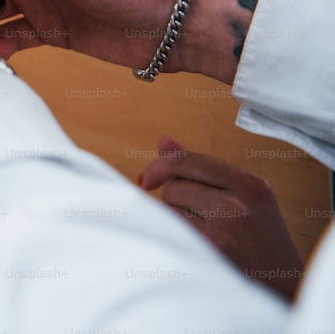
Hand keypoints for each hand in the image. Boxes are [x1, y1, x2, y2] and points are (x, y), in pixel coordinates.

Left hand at [140, 136, 302, 298]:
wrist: (284, 291)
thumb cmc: (258, 243)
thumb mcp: (244, 200)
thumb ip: (202, 171)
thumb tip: (164, 142)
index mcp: (251, 185)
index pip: (188, 160)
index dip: (160, 166)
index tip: (148, 180)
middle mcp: (240, 202)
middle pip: (174, 185)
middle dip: (174, 199)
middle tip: (198, 221)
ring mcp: (226, 226)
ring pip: (169, 207)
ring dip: (174, 219)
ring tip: (202, 236)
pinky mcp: (210, 248)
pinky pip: (169, 229)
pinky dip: (171, 236)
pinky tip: (192, 248)